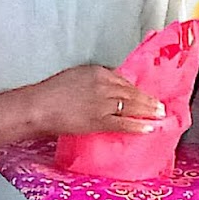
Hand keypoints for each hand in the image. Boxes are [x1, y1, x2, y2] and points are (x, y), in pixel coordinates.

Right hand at [26, 65, 163, 135]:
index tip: (142, 94)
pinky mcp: (99, 120)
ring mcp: (103, 103)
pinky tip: (148, 127)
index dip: (134, 89)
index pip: (122, 79)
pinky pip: (123, 123)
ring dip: (148, 110)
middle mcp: (104, 85)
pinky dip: (137, 125)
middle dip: (147, 99)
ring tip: (160, 114)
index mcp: (97, 72)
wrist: (38, 106)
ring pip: (131, 106)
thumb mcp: (73, 77)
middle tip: (160, 104)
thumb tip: (103, 90)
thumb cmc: (49, 93)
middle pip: (131, 92)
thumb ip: (91, 81)